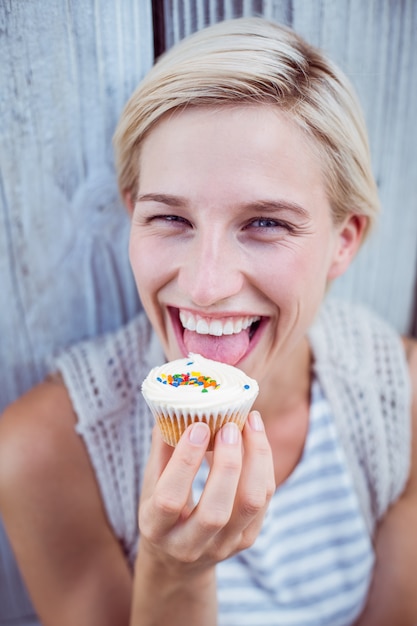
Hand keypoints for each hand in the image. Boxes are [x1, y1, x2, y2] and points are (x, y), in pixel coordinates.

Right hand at [138, 412, 274, 573]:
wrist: (176, 561)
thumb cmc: (162, 511)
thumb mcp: (151, 485)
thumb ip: (162, 450)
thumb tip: (171, 407)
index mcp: (156, 528)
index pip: (170, 499)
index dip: (184, 462)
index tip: (198, 426)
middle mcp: (188, 545)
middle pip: (215, 511)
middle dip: (227, 463)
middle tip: (230, 425)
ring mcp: (222, 546)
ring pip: (250, 503)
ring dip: (255, 458)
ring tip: (251, 423)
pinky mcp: (246, 540)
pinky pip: (264, 500)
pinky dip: (263, 465)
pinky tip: (256, 439)